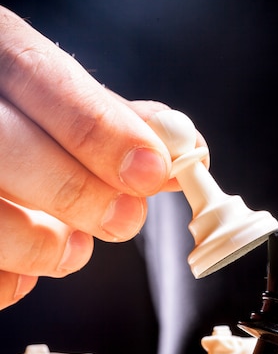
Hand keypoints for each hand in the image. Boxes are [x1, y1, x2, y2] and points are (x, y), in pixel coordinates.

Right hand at [0, 5, 207, 308]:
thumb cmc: (25, 124)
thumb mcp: (63, 102)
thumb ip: (115, 121)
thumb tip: (183, 144)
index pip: (38, 75)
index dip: (98, 129)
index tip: (152, 169)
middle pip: (6, 144)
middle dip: (75, 190)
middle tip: (125, 220)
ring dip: (39, 244)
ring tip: (73, 250)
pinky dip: (10, 278)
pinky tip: (26, 270)